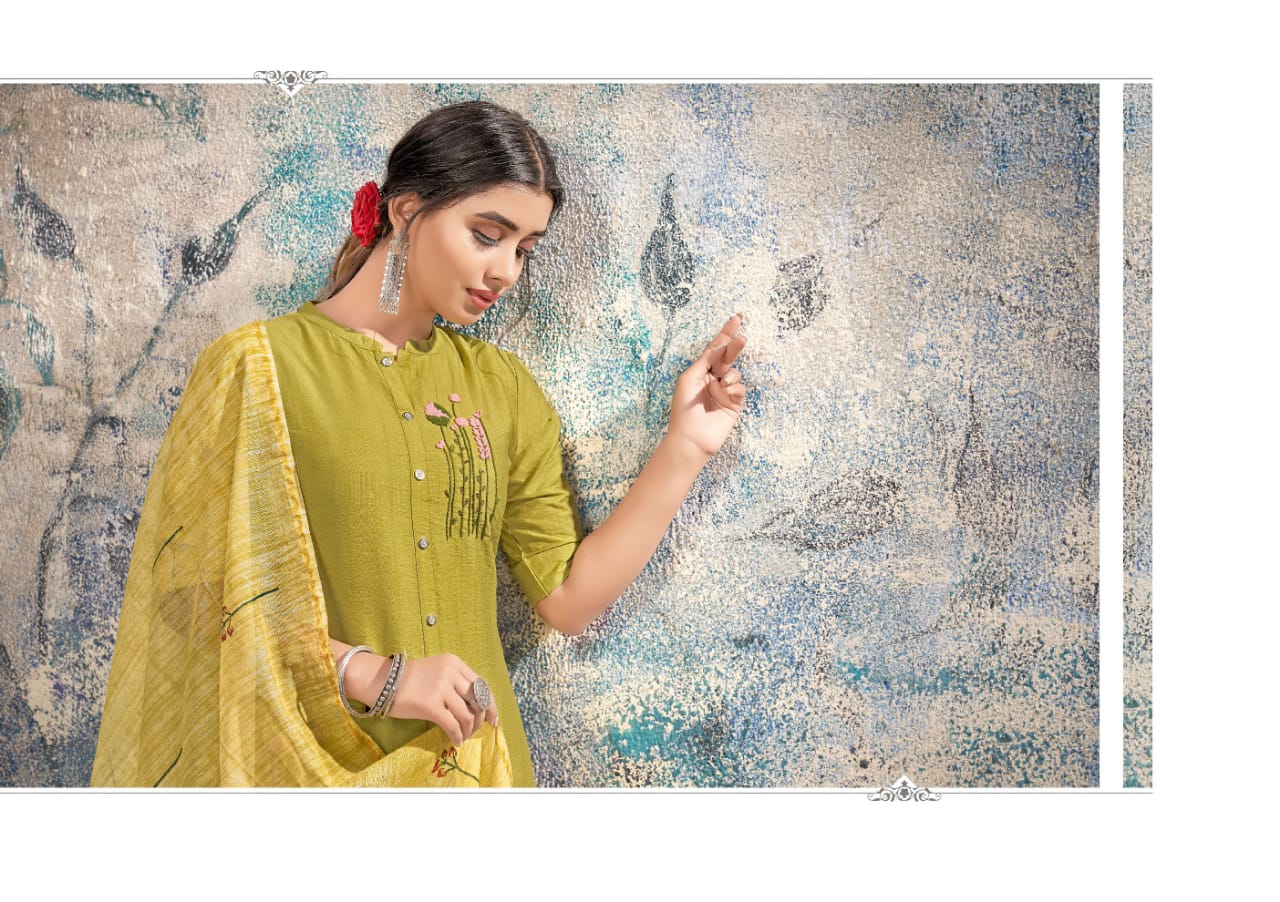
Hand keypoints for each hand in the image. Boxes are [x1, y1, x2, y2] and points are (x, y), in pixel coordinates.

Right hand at [390, 654, 498, 745]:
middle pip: (478, 701)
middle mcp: (451, 673)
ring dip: (468, 730)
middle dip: (480, 720)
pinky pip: (452, 725)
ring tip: (463, 736)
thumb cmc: (410, 678)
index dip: (491, 705)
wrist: (382, 680)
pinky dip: (457, 735)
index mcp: (455, 663)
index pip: (482, 685)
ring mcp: (441, 688)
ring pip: (467, 716)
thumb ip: (456, 682)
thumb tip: (476, 707)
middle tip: (475, 730)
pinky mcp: (430, 705)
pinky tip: (455, 741)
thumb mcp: (438, 670)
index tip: (493, 719)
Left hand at [667, 314, 748, 458]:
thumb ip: (706, 360)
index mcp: (700, 371)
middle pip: (727, 357)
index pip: (714, 349)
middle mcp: (713, 379)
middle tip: (743, 339)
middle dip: (734, 347)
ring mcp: (724, 391)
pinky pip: (740, 388)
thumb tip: (720, 347)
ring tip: (722, 384)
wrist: (692, 437)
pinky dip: (735, 387)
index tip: (737, 318)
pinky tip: (727, 392)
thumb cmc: (684, 407)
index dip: (725, 333)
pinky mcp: (734, 404)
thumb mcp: (690, 377)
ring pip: (735, 373)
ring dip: (730, 375)